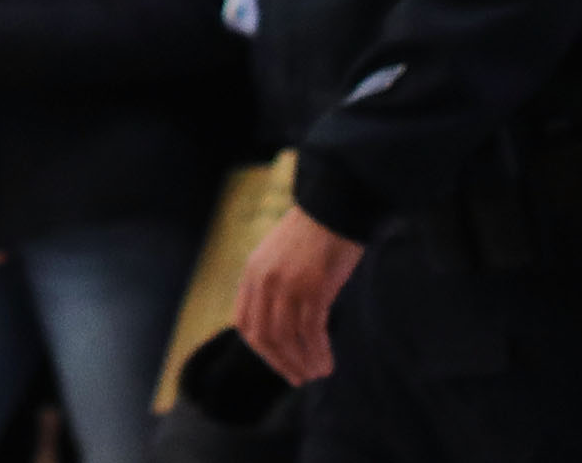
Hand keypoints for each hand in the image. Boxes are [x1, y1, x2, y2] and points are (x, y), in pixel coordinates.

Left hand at [234, 202, 361, 385]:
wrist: (335, 204)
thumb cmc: (314, 232)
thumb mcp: (279, 255)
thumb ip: (272, 284)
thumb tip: (278, 324)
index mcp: (252, 271)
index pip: (245, 323)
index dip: (261, 350)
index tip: (279, 362)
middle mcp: (265, 280)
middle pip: (264, 337)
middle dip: (281, 363)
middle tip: (298, 378)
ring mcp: (288, 284)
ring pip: (287, 339)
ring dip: (302, 362)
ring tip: (317, 372)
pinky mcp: (313, 287)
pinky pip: (311, 332)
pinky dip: (318, 352)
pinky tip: (327, 362)